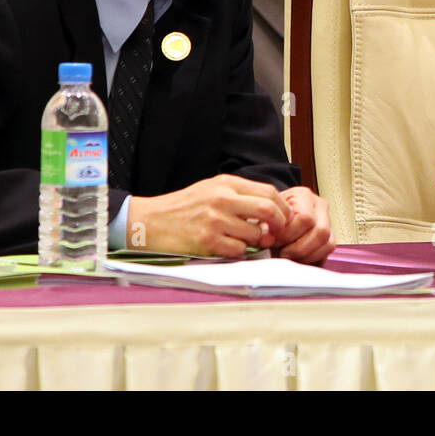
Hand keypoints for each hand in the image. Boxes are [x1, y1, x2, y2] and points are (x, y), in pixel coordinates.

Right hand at [126, 174, 289, 257]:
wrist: (151, 220)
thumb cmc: (184, 206)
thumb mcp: (212, 188)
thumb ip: (240, 196)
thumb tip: (271, 211)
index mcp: (227, 183)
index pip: (269, 192)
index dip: (282, 208)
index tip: (283, 219)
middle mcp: (222, 199)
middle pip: (268, 211)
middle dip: (278, 225)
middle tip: (274, 234)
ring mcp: (215, 220)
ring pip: (254, 235)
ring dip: (255, 242)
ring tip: (244, 240)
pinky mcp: (207, 241)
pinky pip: (238, 251)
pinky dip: (239, 252)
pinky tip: (228, 247)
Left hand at [272, 186, 334, 263]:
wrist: (277, 214)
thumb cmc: (273, 214)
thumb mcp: (266, 215)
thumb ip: (264, 226)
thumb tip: (267, 239)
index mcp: (303, 195)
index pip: (305, 218)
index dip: (288, 234)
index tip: (274, 241)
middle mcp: (319, 206)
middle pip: (320, 231)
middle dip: (298, 248)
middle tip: (282, 251)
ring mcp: (328, 221)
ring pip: (326, 243)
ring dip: (305, 255)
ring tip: (289, 255)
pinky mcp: (330, 236)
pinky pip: (328, 250)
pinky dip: (313, 258)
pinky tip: (298, 258)